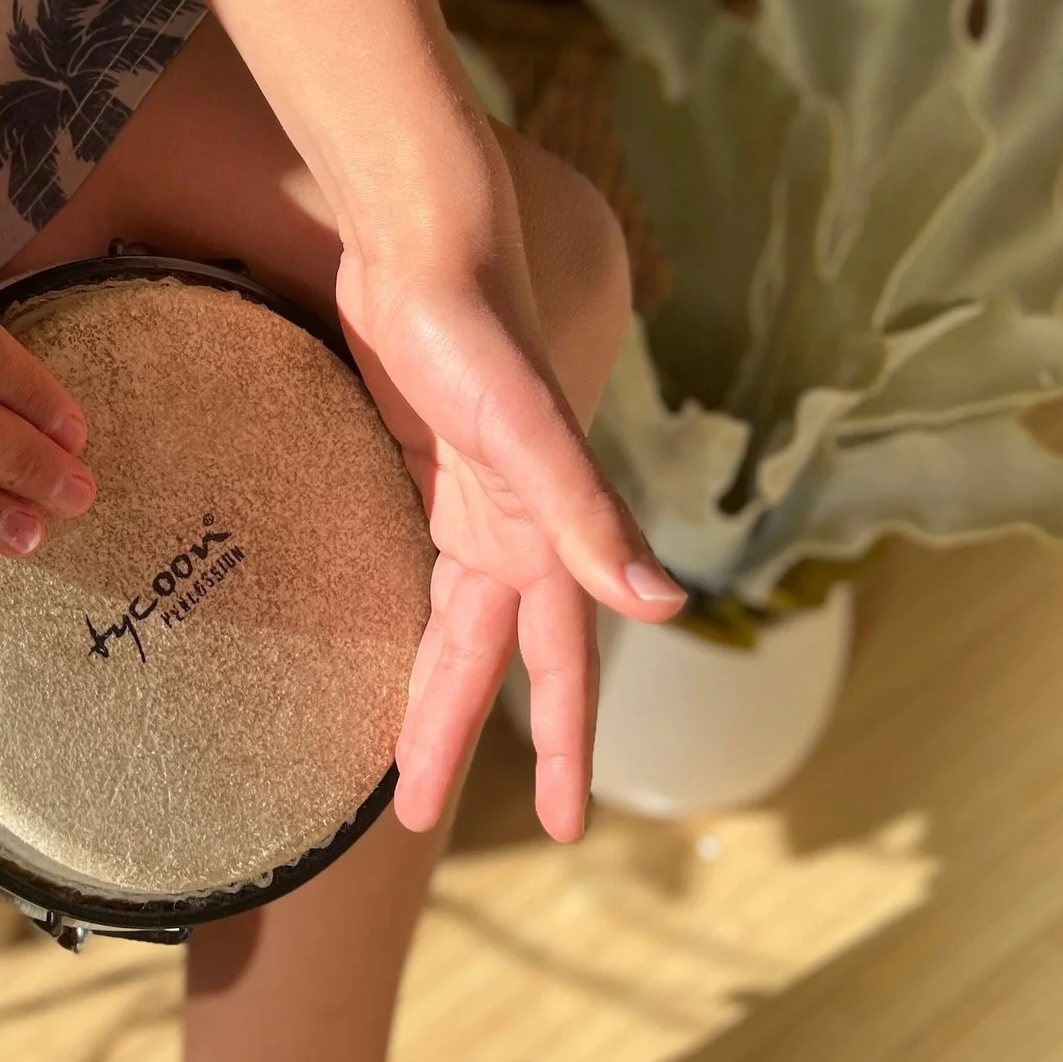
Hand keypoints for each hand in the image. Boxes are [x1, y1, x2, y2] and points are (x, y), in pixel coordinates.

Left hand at [334, 123, 683, 841]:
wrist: (425, 236)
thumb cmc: (471, 326)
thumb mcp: (524, 429)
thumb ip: (586, 515)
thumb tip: (662, 607)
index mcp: (540, 534)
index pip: (557, 668)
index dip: (559, 746)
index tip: (559, 824)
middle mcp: (516, 526)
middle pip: (493, 659)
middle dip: (464, 737)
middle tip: (420, 815)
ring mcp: (476, 495)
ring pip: (458, 618)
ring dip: (438, 684)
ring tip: (400, 752)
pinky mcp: (430, 459)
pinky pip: (432, 563)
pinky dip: (424, 611)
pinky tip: (400, 634)